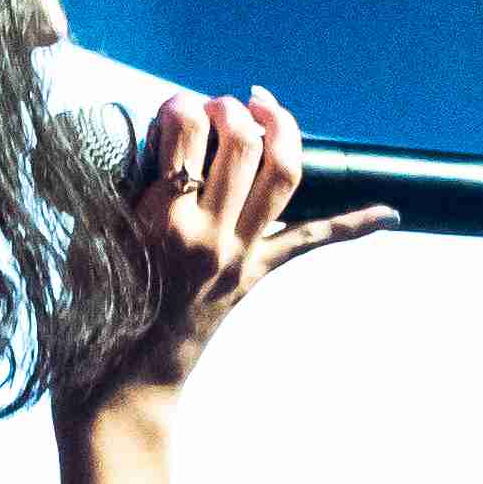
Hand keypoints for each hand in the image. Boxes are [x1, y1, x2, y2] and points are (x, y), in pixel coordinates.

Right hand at [69, 84, 375, 407]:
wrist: (125, 377)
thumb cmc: (100, 311)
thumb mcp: (94, 240)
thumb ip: (119, 191)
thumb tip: (150, 144)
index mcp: (160, 222)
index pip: (185, 135)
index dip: (182, 106)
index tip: (174, 106)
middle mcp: (209, 234)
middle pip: (242, 144)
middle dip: (233, 110)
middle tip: (218, 107)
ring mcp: (239, 255)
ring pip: (282, 174)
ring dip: (282, 130)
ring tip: (265, 109)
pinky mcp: (256, 274)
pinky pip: (312, 242)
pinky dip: (353, 225)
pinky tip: (388, 213)